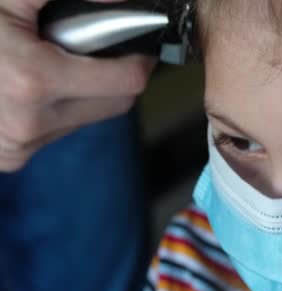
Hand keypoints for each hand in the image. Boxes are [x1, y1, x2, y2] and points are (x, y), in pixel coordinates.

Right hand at [0, 0, 155, 171]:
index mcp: (31, 82)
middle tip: (103, 46)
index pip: (126, 82)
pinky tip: (38, 83)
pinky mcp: (10, 156)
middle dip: (118, 75)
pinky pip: (61, 131)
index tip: (140, 42)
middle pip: (116, 105)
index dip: (140, 59)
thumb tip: (123, 0)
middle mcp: (28, 124)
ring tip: (59, 60)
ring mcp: (18, 146)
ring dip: (90, 92)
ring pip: (89, 119)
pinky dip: (62, 108)